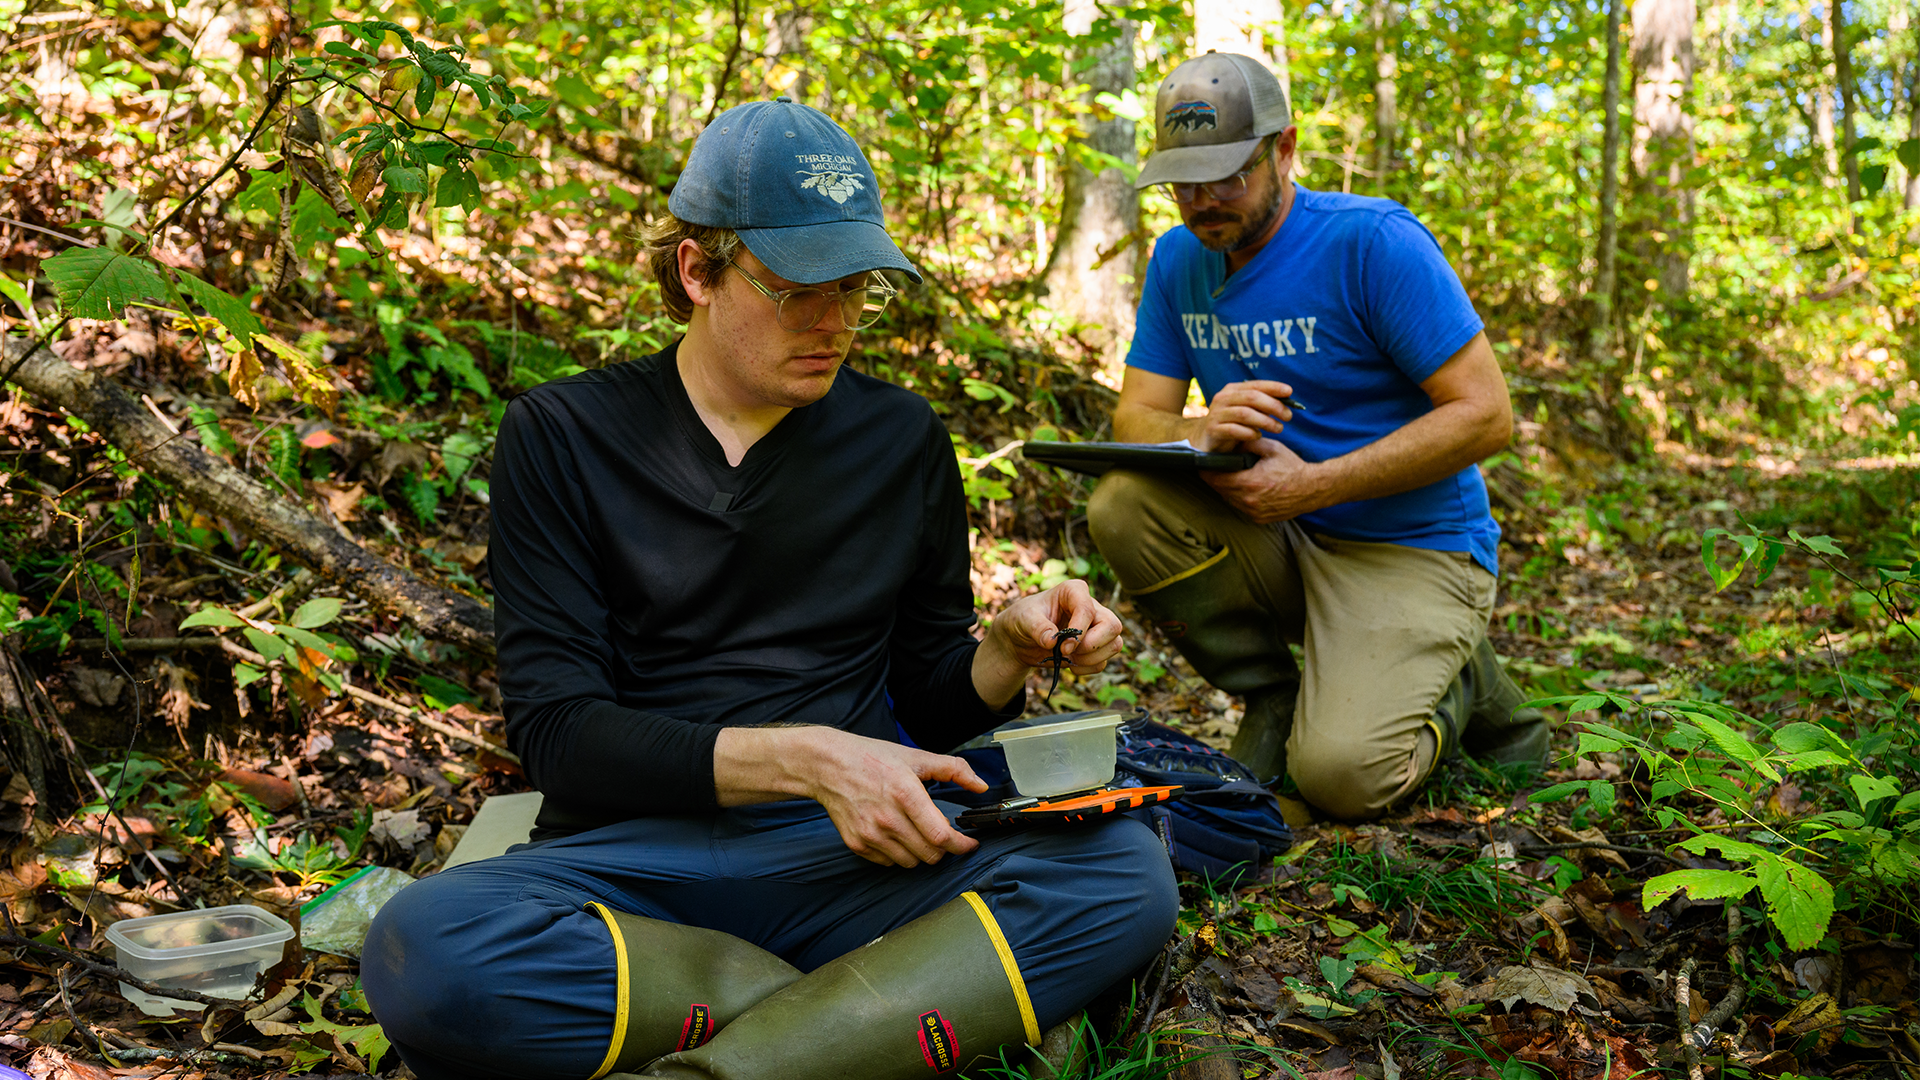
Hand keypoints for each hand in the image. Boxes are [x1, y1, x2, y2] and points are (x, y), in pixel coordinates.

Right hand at [798, 727, 987, 867]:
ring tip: (917, 832)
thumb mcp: (915, 756)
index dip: (961, 845)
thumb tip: (980, 785)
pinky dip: (898, 854)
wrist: (827, 765)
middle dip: (944, 849)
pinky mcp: (857, 844)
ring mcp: (870, 834)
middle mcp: (887, 818)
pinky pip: (888, 862)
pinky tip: (896, 834)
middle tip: (943, 836)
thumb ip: (953, 769)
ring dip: (921, 852)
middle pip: (929, 854)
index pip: (941, 836)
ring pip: (911, 862)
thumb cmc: (871, 758)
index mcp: (905, 793)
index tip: (969, 844)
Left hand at [985, 579, 1123, 675]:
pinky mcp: (1096, 647)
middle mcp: (1091, 608)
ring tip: (1066, 658)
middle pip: (1112, 626)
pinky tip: (1070, 664)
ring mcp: (1097, 628)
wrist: (1021, 639)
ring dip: (1090, 659)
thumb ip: (1038, 628)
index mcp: (1074, 592)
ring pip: (1114, 644)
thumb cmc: (1023, 619)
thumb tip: (1051, 641)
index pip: (1088, 609)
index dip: (1079, 630)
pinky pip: (1103, 662)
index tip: (1062, 646)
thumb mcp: (1024, 619)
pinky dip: (1087, 668)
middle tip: (1067, 652)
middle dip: (1092, 645)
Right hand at [1191, 380, 1294, 451]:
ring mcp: (1216, 414)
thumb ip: (1261, 405)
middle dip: (1273, 406)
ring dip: (1265, 421)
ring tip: (1278, 428)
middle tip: (1288, 416)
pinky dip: (1249, 433)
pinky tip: (1258, 436)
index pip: (1255, 385)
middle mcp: (1223, 399)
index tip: (1289, 392)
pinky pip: (1234, 430)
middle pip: (1252, 397)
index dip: (1273, 387)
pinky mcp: (1213, 430)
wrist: (1204, 439)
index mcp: (1232, 390)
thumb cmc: (1230, 423)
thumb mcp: (1245, 411)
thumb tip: (1286, 401)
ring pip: (1245, 414)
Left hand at [1203, 436, 1327, 524]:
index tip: (1201, 466)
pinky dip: (1240, 498)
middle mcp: (1249, 501)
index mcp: (1250, 482)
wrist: (1313, 488)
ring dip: (1228, 490)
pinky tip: (1245, 488)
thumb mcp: (1271, 449)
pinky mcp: (1259, 519)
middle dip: (1216, 480)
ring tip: (1230, 477)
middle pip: (1221, 491)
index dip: (1206, 472)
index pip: (1216, 480)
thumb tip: (1230, 443)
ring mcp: (1254, 512)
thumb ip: (1248, 444)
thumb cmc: (1292, 467)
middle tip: (1214, 470)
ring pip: (1230, 500)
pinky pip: (1241, 508)